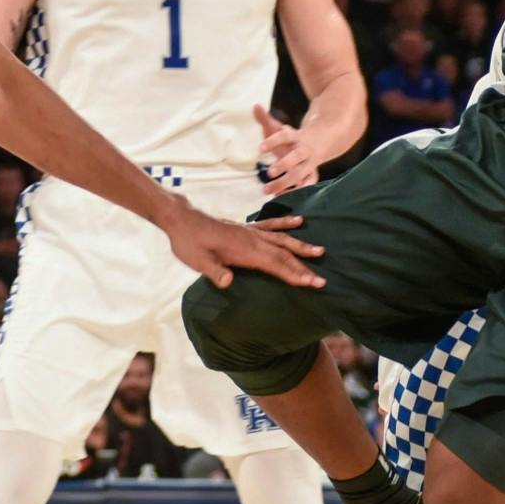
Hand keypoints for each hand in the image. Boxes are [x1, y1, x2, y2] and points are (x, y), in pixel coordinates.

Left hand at [163, 202, 323, 291]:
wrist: (182, 220)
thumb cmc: (189, 243)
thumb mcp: (198, 261)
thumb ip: (214, 271)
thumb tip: (229, 282)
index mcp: (244, 250)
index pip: (274, 264)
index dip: (294, 274)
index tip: (313, 283)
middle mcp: (251, 239)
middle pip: (283, 254)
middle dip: (303, 266)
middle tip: (323, 279)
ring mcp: (250, 231)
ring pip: (281, 239)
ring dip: (300, 246)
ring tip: (320, 251)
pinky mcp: (246, 227)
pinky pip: (271, 225)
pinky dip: (285, 223)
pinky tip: (299, 221)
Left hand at [255, 103, 319, 195]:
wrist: (323, 141)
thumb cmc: (294, 137)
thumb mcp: (280, 127)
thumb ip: (265, 118)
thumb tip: (255, 105)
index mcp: (296, 137)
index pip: (285, 137)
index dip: (273, 141)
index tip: (260, 148)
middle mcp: (304, 151)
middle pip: (295, 158)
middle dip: (283, 165)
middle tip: (269, 172)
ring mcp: (309, 164)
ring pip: (300, 175)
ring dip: (285, 184)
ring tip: (267, 191)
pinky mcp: (311, 175)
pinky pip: (305, 186)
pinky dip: (293, 193)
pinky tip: (278, 198)